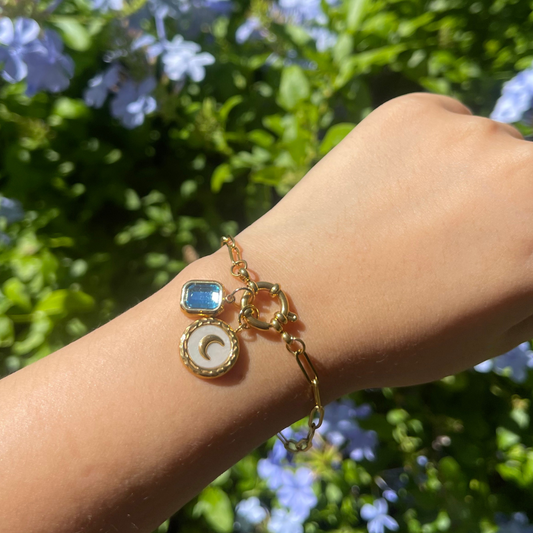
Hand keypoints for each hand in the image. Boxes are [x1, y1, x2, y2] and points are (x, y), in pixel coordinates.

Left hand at [225, 92, 532, 394]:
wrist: (296, 301)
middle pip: (530, 177)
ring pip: (490, 149)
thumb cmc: (395, 335)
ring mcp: (466, 130)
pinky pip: (446, 124)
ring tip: (408, 220)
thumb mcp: (494, 333)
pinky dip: (430, 152)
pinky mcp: (411, 110)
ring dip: (469, 178)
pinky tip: (387, 190)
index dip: (517, 245)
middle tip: (456, 242)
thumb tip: (527, 244)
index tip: (490, 257)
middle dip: (509, 208)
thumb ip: (532, 281)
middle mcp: (524, 168)